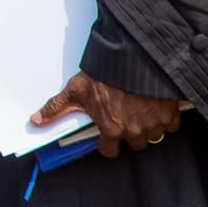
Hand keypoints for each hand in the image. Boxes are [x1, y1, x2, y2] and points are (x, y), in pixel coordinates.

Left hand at [32, 72, 182, 156]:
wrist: (136, 55)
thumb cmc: (105, 72)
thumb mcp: (77, 88)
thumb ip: (57, 106)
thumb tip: (36, 120)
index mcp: (111, 128)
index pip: (110, 151)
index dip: (108, 141)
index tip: (108, 131)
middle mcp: (133, 131)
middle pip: (135, 144)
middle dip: (131, 133)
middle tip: (127, 116)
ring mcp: (154, 123)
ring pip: (153, 136)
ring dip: (149, 126)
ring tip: (143, 109)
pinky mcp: (170, 112)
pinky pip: (171, 125)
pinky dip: (167, 117)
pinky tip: (158, 104)